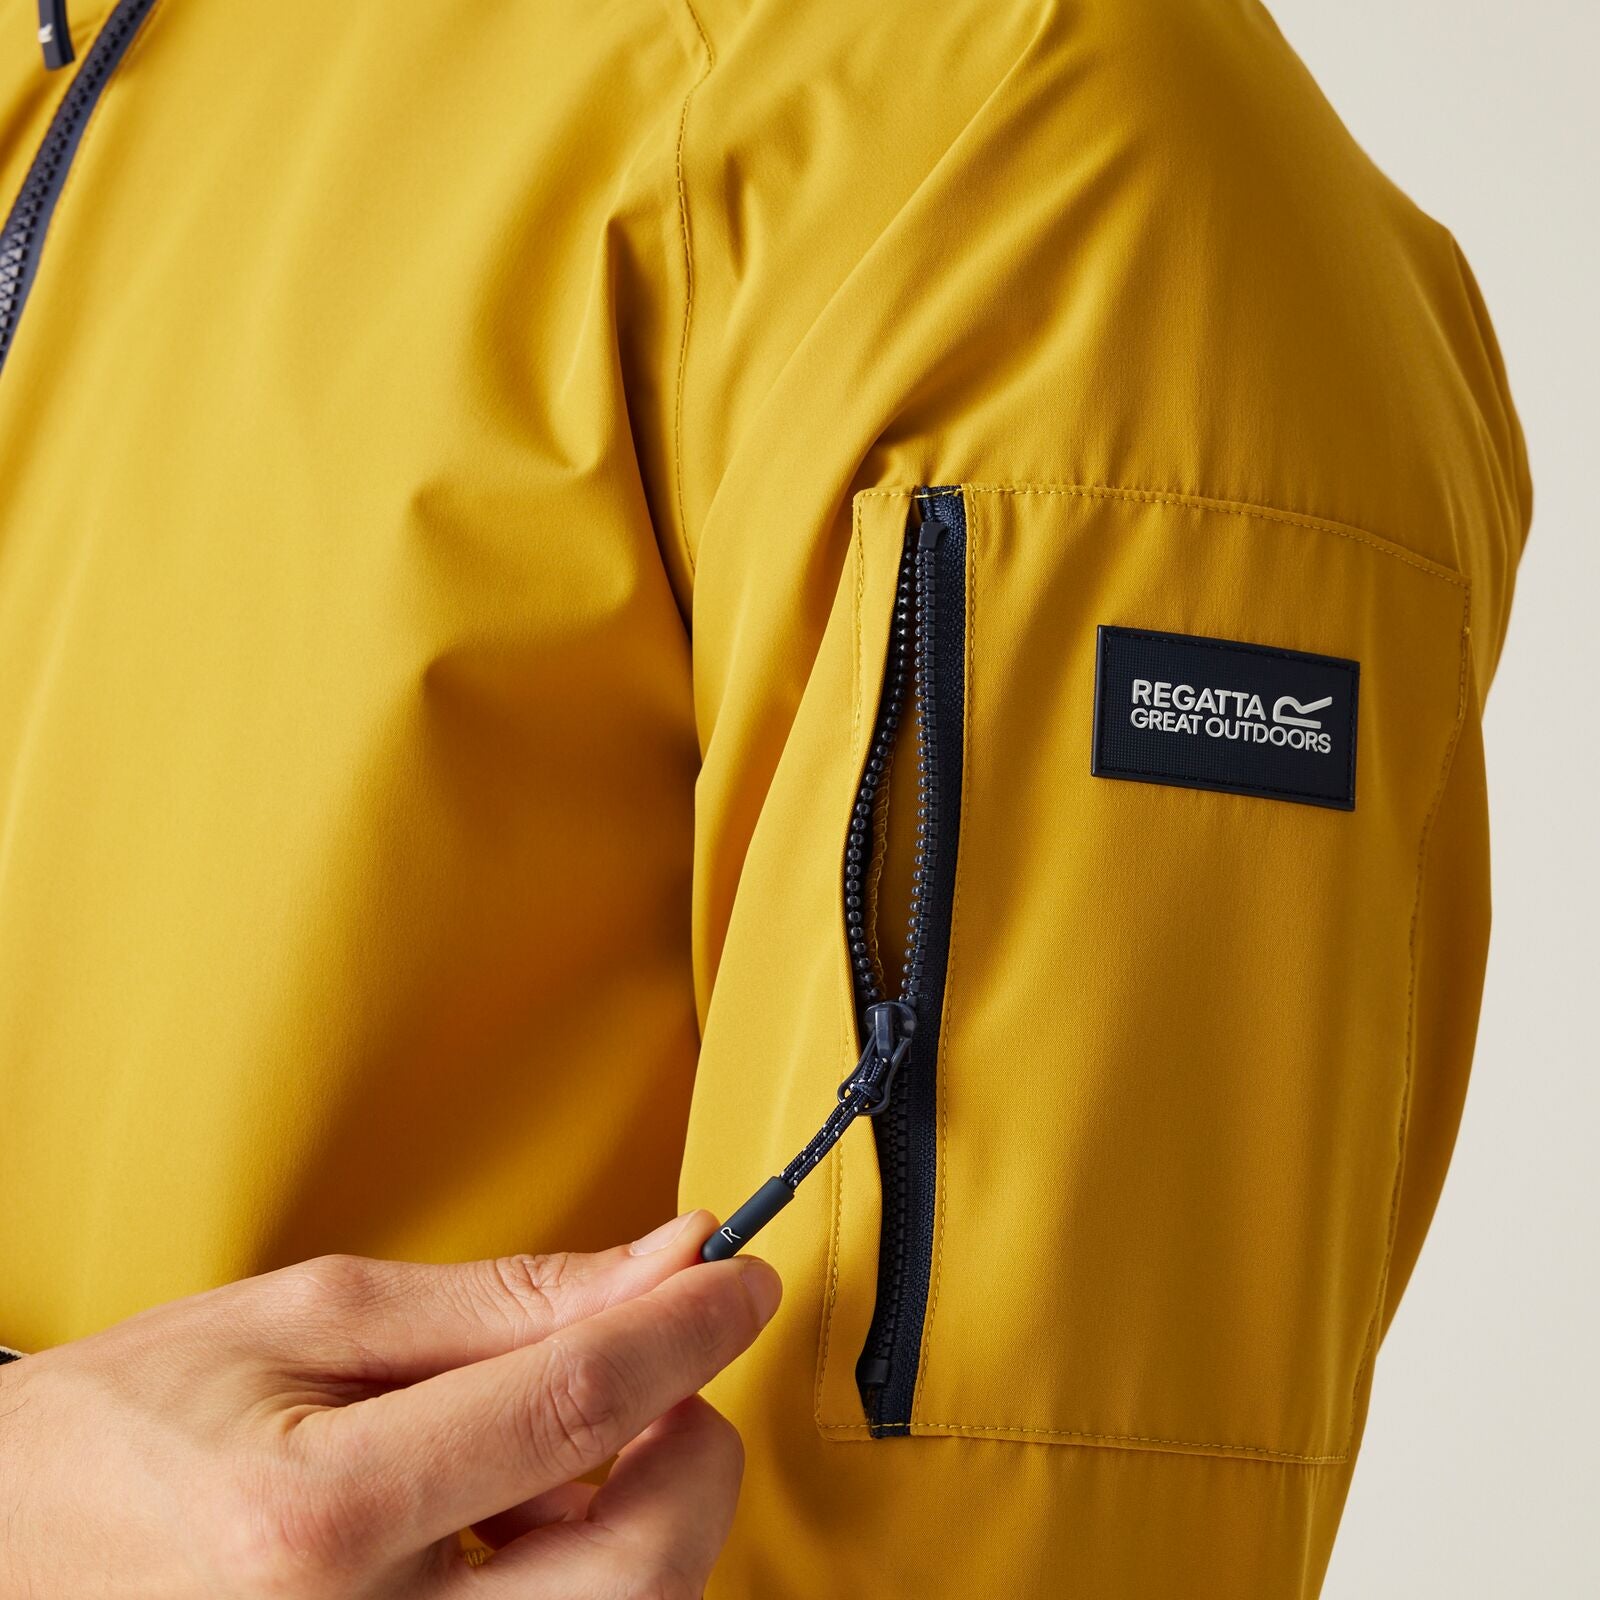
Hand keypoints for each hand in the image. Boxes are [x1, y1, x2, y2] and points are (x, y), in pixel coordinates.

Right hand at [0, 1210, 777, 1596]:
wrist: (21, 1549)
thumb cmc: (136, 1429)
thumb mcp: (312, 1319)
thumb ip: (504, 1301)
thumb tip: (656, 1265)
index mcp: (315, 1522)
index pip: (576, 1405)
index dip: (685, 1325)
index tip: (735, 1278)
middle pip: (639, 1564)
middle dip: (690, 1447)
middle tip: (666, 1369)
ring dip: (646, 1514)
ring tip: (572, 1444)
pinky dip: (587, 1572)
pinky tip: (529, 1514)